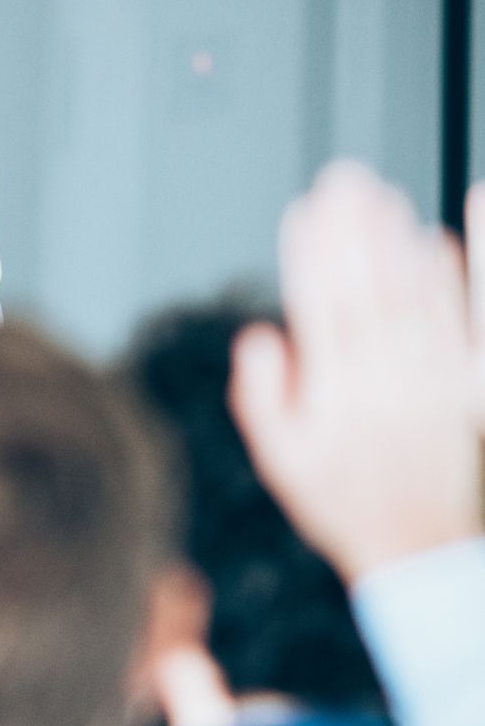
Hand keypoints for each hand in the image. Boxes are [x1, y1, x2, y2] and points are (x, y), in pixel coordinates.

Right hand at [230, 161, 481, 583]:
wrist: (416, 546)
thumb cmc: (342, 502)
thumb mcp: (280, 460)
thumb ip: (262, 397)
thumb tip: (261, 336)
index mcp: (336, 398)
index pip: (320, 309)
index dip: (309, 257)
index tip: (302, 212)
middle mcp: (385, 383)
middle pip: (368, 290)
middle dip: (353, 230)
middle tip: (344, 179)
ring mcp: (430, 381)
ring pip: (414, 297)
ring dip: (397, 240)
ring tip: (383, 195)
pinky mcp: (466, 385)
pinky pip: (465, 322)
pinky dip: (457, 275)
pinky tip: (443, 236)